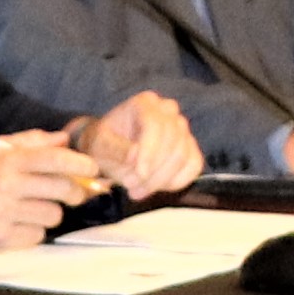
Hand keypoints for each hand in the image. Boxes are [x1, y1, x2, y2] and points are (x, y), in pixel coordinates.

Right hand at [0, 137, 111, 250]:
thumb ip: (29, 142)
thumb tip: (63, 139)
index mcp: (7, 161)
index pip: (55, 160)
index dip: (81, 164)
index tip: (92, 169)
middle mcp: (6, 186)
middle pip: (63, 189)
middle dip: (73, 192)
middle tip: (69, 193)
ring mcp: (3, 214)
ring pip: (53, 215)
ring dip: (48, 213)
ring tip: (30, 209)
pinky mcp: (0, 238)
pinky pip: (37, 236)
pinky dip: (33, 231)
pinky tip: (16, 224)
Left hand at [70, 93, 205, 196]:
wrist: (110, 149)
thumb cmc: (104, 144)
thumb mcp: (100, 145)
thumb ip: (116, 149)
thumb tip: (135, 157)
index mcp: (144, 103)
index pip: (155, 126)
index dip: (149, 153)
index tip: (139, 175)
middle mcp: (167, 110)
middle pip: (172, 142)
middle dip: (153, 171)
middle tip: (131, 188)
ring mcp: (182, 128)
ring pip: (183, 156)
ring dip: (161, 180)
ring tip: (137, 191)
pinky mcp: (190, 146)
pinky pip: (193, 166)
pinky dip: (176, 181)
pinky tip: (156, 187)